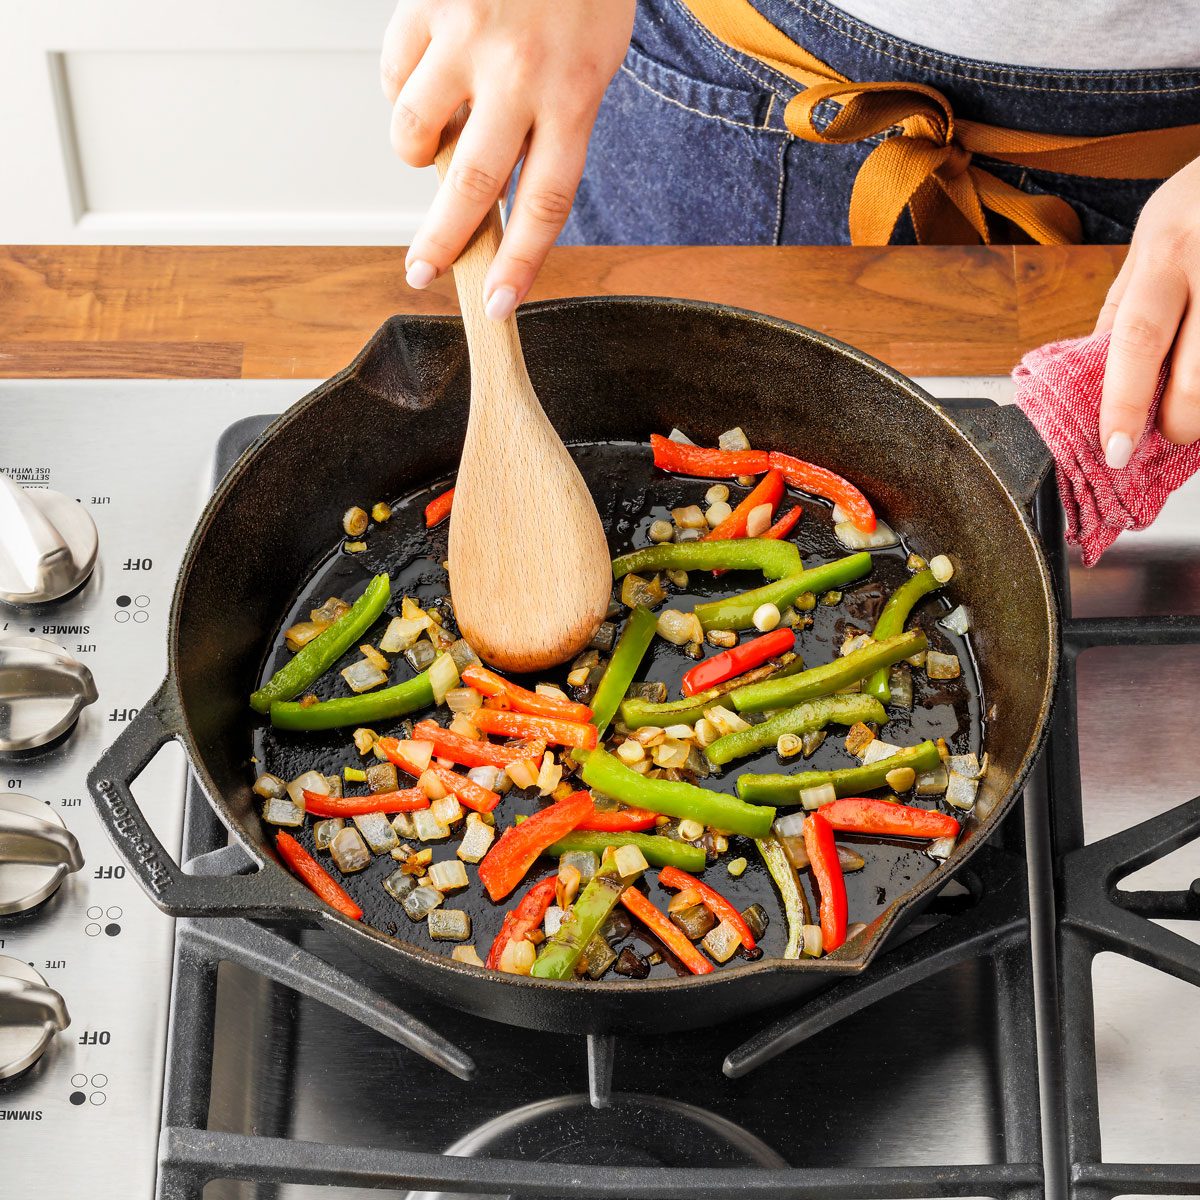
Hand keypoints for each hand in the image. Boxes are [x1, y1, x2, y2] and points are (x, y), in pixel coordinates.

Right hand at [381, 0, 634, 318]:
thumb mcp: (589, 64)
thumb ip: (547, 128)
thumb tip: (488, 192)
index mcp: (574, 95)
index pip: (545, 203)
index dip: (519, 264)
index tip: (497, 306)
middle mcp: (519, 73)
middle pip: (472, 185)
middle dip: (441, 242)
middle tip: (422, 272)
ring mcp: (467, 37)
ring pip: (414, 131)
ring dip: (414, 152)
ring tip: (431, 138)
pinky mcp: (427, 4)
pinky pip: (394, 73)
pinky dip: (402, 88)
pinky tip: (426, 74)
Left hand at [1097, 155, 1199, 466]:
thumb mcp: (1157, 232)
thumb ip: (1128, 299)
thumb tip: (1094, 373)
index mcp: (1166, 246)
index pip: (1134, 338)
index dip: (1122, 401)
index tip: (1115, 448)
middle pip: (1195, 367)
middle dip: (1181, 418)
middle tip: (1173, 436)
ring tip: (1197, 421)